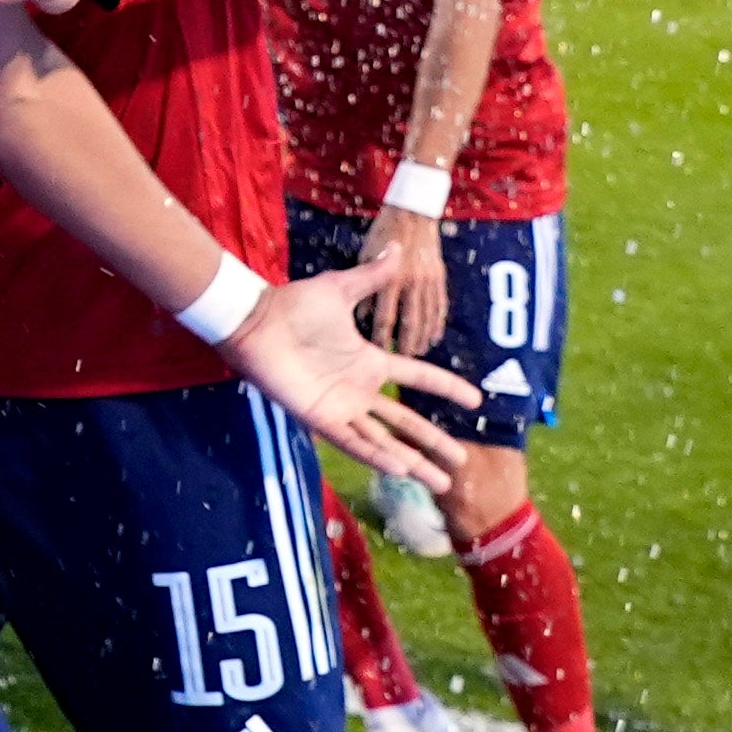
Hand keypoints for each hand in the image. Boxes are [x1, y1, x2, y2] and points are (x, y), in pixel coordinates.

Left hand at [213, 260, 484, 489]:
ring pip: (384, 443)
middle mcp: (359, 390)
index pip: (418, 379)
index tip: (475, 401)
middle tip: (461, 465)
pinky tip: (401, 470)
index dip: (446, 388)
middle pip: (406, 424)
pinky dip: (377, 457)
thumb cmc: (294, 306)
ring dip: (412, 463)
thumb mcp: (341, 289)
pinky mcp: (320, 418)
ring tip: (440, 484)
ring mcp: (341, 408)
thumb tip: (397, 248)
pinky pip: (353, 442)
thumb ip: (372, 276)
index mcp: (369, 362)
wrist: (256, 322)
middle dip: (433, 445)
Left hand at [360, 205, 448, 355]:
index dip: (380, 335)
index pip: (384, 316)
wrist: (412, 209)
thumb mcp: (364, 250)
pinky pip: (440, 306)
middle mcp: (411, 282)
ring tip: (420, 351)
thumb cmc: (382, 230)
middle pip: (410, 322)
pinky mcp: (439, 278)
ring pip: (427, 317)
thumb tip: (363, 312)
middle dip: (406, 343)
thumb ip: (364, 279)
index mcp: (390, 277)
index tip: (375, 349)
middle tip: (401, 360)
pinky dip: (438, 322)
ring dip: (423, 337)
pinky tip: (435, 335)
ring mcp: (428, 281)